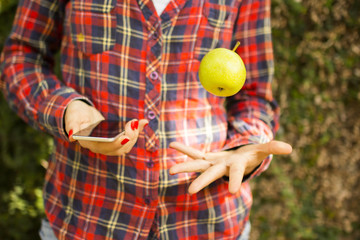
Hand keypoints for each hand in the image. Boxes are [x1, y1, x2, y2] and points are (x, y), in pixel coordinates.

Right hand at [64, 100, 147, 155]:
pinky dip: (137, 131)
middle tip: (132, 123)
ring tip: (137, 122)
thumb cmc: (75, 114)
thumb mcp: (72, 117)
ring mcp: (109, 145)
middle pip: (118, 149)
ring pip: (126, 145)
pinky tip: (143, 122)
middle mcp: (100, 147)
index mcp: (89, 143)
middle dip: (129, 137)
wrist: (81, 113)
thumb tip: (71, 136)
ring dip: (134, 135)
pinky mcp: (116, 140)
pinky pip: (129, 139)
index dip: (116, 144)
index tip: (125, 137)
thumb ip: (72, 125)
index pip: (104, 148)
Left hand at [169, 141, 291, 194]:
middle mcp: (222, 167)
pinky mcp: (207, 156)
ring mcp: (212, 163)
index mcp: (236, 166)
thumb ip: (273, 148)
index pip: (236, 174)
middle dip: (202, 182)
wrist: (239, 159)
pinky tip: (172, 145)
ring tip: (170, 171)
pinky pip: (194, 152)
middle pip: (211, 174)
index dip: (236, 181)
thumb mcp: (262, 150)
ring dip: (185, 166)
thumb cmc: (251, 156)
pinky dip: (184, 149)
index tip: (234, 192)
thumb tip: (289, 148)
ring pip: (197, 164)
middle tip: (190, 191)